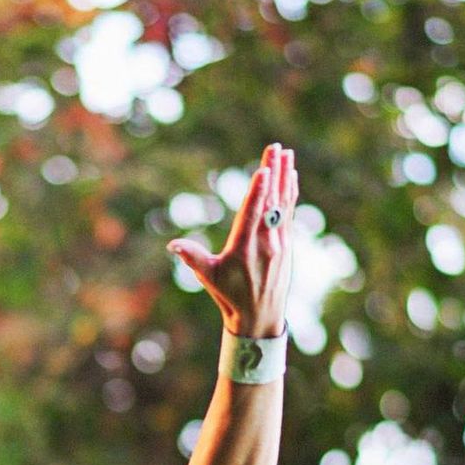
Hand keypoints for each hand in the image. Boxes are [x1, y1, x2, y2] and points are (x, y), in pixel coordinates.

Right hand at [166, 143, 297, 337]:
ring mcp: (279, 243)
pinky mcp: (286, 244)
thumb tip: (173, 245)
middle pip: (271, 202)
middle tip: (275, 148)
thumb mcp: (208, 278)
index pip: (253, 215)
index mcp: (244, 249)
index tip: (264, 170)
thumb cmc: (230, 296)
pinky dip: (290, 193)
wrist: (260, 317)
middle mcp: (266, 243)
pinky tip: (291, 176)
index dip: (259, 192)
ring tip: (286, 153)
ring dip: (285, 176)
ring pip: (283, 204)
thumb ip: (192, 257)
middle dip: (274, 173)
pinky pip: (289, 213)